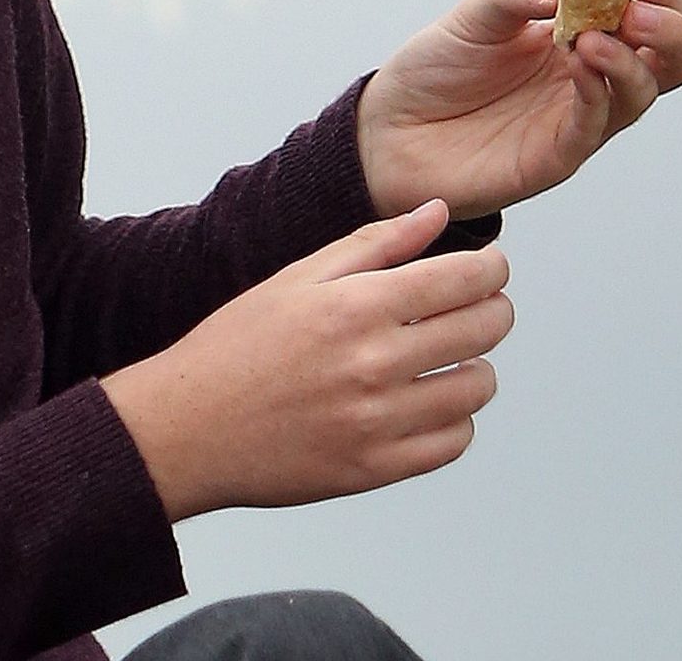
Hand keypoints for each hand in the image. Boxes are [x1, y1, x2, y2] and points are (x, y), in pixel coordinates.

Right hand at [100, 199, 510, 520]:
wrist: (188, 427)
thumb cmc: (237, 347)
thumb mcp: (298, 278)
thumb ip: (376, 243)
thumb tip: (437, 212)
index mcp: (356, 306)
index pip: (463, 279)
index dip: (492, 270)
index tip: (491, 269)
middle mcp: (374, 363)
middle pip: (483, 329)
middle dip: (493, 310)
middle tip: (479, 307)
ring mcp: (377, 421)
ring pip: (477, 388)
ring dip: (477, 367)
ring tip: (452, 358)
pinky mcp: (374, 469)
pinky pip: (453, 442)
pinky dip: (455, 420)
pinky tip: (430, 402)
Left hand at [356, 0, 681, 219]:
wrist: (388, 132)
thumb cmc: (437, 70)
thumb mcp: (474, 14)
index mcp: (583, 31)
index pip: (651, 6)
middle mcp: (594, 73)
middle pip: (677, 55)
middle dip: (672, 26)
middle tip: (635, 10)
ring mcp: (580, 116)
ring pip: (645, 91)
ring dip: (632, 58)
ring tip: (593, 36)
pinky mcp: (557, 154)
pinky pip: (596, 125)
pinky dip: (597, 89)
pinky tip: (576, 60)